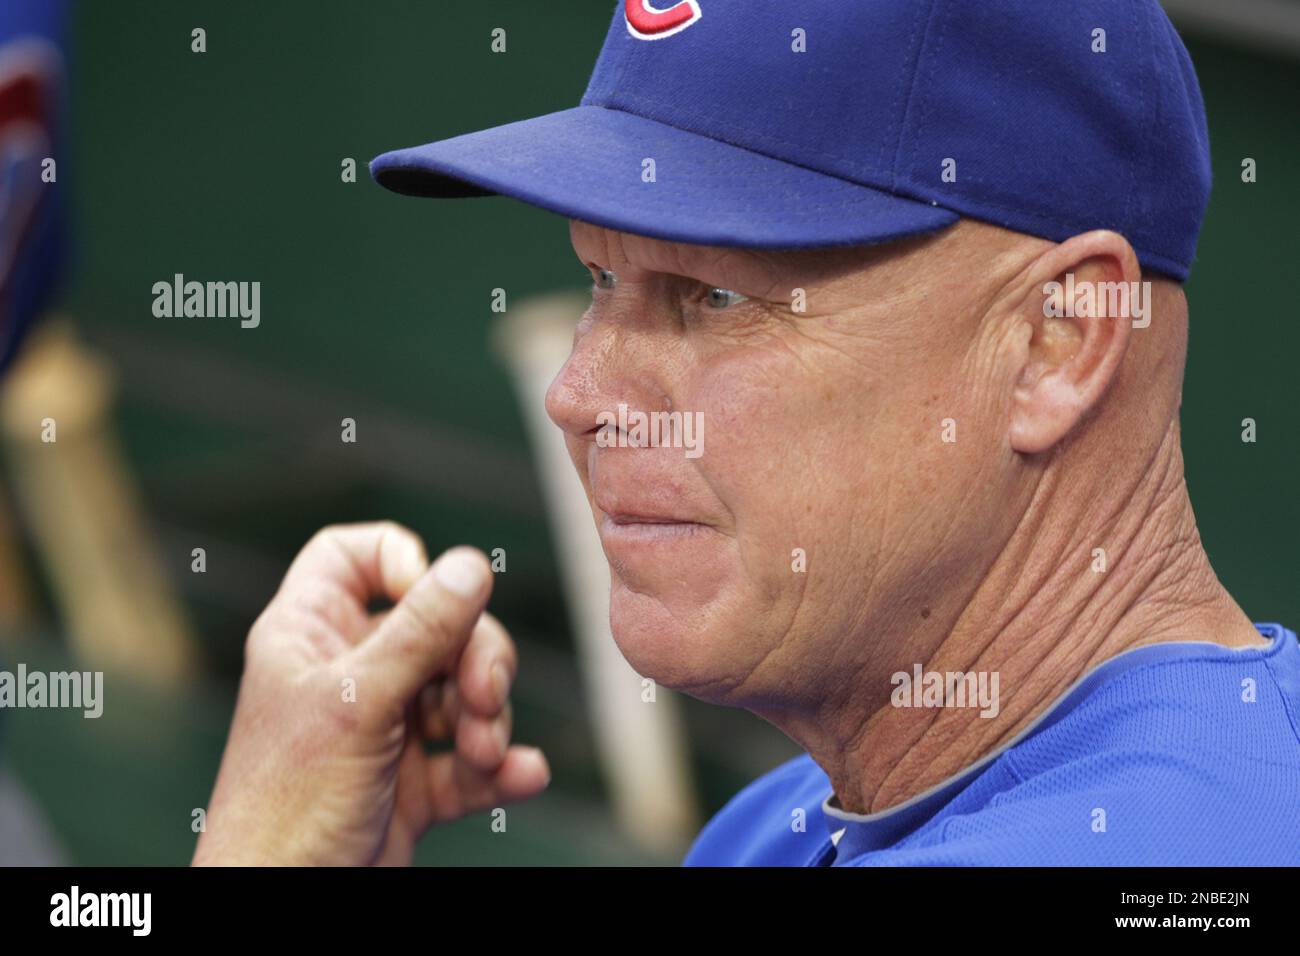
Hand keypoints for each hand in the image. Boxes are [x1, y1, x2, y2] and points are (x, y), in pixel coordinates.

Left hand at [192, 522, 549, 865]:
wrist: (287, 911)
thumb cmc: (287, 809)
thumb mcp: (358, 704)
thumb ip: (420, 632)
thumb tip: (473, 565)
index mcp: (310, 634)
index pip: (355, 557)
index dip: (403, 563)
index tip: (435, 597)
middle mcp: (347, 674)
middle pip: (436, 626)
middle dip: (473, 657)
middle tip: (484, 695)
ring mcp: (383, 731)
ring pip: (461, 692)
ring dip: (487, 718)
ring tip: (482, 752)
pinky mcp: (412, 785)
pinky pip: (471, 760)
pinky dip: (500, 768)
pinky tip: (521, 776)